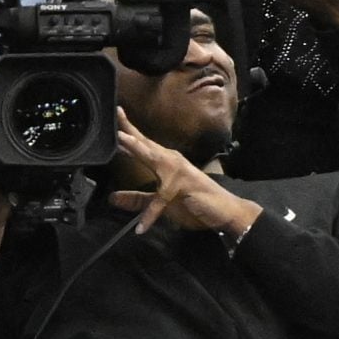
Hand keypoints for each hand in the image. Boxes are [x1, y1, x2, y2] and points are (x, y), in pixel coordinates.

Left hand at [108, 109, 260, 238]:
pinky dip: (150, 215)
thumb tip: (111, 198)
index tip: (116, 114)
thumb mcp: (161, 205)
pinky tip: (140, 227)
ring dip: (138, 148)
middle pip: (147, 144)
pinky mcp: (183, 188)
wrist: (227, 211)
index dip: (129, 131)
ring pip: (154, 158)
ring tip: (121, 137)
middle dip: (129, 129)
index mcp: (166, 162)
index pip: (145, 144)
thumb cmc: (196, 203)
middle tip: (115, 112)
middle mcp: (172, 162)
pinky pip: (161, 202)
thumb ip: (138, 200)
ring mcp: (178, 173)